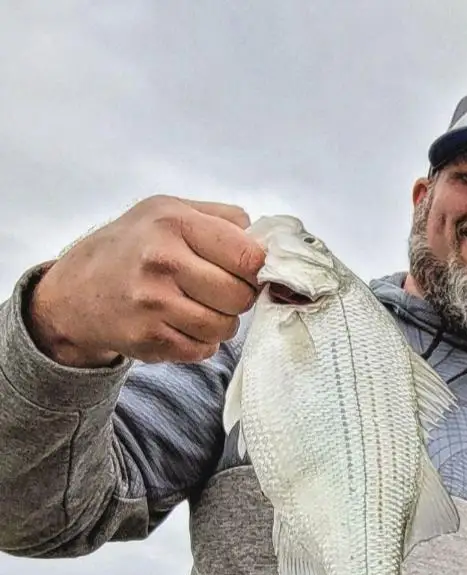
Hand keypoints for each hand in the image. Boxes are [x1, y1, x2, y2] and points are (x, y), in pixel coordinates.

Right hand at [25, 196, 264, 366]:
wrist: (77, 290)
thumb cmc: (133, 247)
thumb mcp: (169, 211)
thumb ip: (222, 218)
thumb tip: (267, 240)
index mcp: (174, 222)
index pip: (249, 257)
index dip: (256, 269)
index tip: (245, 271)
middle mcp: (162, 260)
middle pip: (242, 296)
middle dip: (238, 297)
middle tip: (216, 290)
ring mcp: (154, 302)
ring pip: (226, 327)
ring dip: (220, 322)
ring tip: (195, 306)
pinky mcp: (150, 337)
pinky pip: (204, 349)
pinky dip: (200, 341)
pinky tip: (178, 323)